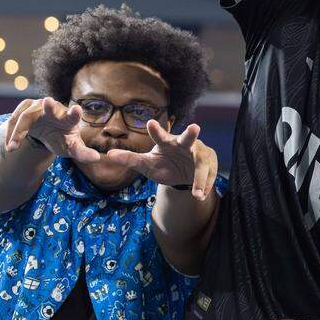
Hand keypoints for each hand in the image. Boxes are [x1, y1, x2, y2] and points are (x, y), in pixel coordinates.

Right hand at [5, 97, 100, 163]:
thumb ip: (82, 153)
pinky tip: (9, 147)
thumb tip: (97, 158)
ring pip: (26, 116)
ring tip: (12, 148)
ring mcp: (37, 107)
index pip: (73, 115)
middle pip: (51, 107)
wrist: (47, 132)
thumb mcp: (72, 148)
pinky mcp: (24, 109)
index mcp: (69, 119)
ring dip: (18, 131)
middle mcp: (54, 110)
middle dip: (50, 105)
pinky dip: (10, 133)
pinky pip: (13, 120)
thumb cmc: (63, 139)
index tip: (77, 109)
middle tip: (48, 101)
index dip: (75, 113)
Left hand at [103, 122, 217, 200]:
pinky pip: (209, 176)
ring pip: (201, 164)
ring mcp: (199, 153)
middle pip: (188, 138)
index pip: (160, 136)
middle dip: (191, 133)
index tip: (150, 123)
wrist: (184, 174)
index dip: (155, 130)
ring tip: (198, 195)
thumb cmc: (163, 164)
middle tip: (194, 127)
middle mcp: (184, 144)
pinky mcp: (210, 163)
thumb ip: (130, 159)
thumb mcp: (147, 164)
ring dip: (200, 178)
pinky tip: (201, 195)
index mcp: (167, 143)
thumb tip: (108, 155)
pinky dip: (206, 186)